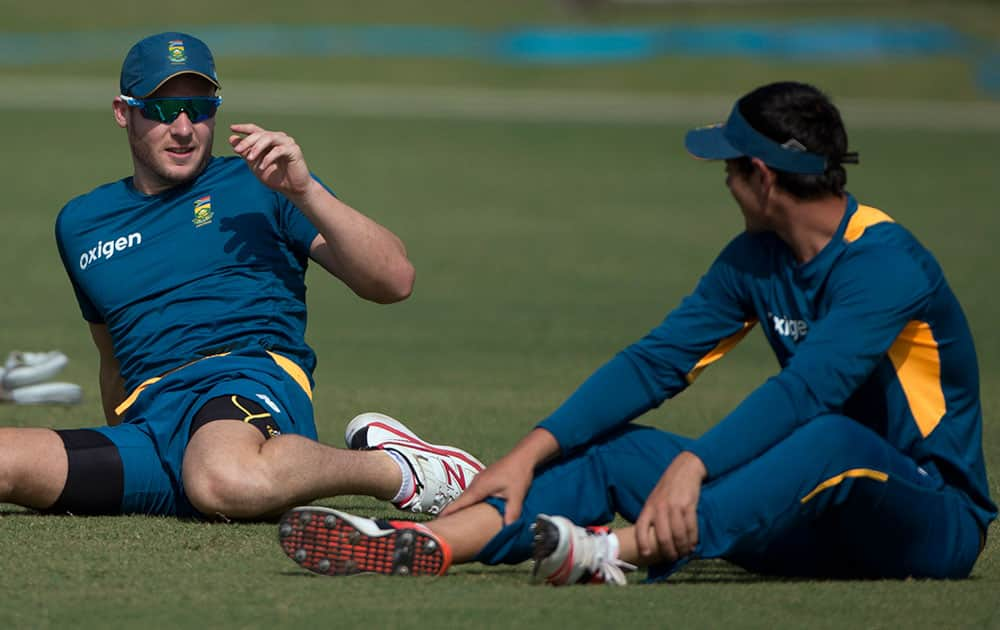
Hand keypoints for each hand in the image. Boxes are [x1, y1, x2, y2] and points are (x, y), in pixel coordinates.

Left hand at [229, 123, 311, 197]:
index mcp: (268, 140)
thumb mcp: (255, 165)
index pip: (254, 130)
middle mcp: (277, 138)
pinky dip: (268, 158)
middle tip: (237, 150)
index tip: (232, 128)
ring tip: (250, 159)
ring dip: (257, 147)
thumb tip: (232, 139)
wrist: (292, 189)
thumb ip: (245, 153)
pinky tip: (263, 167)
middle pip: (260, 134)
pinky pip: (278, 150)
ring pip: (269, 138)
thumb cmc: (275, 176)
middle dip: (247, 141)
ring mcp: (286, 142)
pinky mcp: (293, 150)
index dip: (243, 128)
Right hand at [441, 428, 558, 524]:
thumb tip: (507, 529)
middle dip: (452, 513)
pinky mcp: (484, 479)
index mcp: (479, 488)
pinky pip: (473, 493)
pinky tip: (474, 508)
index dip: (447, 513)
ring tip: (457, 520)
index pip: (459, 503)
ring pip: (467, 497)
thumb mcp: (516, 496)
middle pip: (460, 501)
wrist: (522, 456)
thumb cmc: (518, 473)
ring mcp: (479, 480)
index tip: (438, 521)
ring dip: (461, 507)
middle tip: (445, 526)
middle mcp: (476, 483)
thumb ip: (511, 513)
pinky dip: (470, 501)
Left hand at [634, 451, 706, 563]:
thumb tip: (653, 539)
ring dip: (682, 548)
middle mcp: (659, 508)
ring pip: (678, 535)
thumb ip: (653, 516)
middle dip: (668, 552)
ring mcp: (674, 507)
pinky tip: (693, 545)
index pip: (641, 528)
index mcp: (649, 507)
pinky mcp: (688, 505)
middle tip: (672, 558)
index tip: (646, 554)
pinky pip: (691, 527)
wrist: (685, 469)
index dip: (642, 543)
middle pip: (662, 537)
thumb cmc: (668, 488)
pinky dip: (692, 539)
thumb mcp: (655, 499)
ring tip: (684, 553)